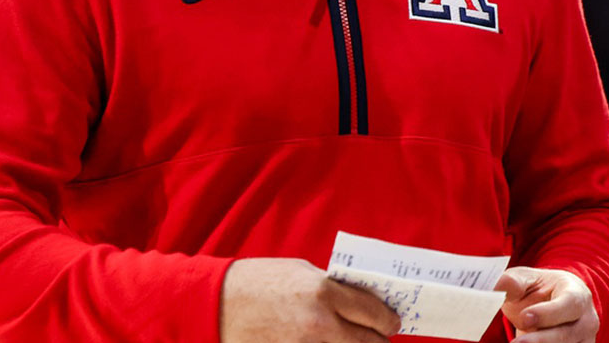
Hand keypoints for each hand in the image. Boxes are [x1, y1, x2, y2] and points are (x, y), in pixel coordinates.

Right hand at [220, 258, 401, 342]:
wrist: (217, 304)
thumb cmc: (259, 282)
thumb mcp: (302, 272)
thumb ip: (333, 287)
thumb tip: (362, 300)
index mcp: (324, 292)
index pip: (374, 313)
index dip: (388, 320)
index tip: (392, 322)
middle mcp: (319, 323)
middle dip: (378, 340)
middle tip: (379, 336)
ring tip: (355, 340)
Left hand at [493, 267, 597, 342]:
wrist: (551, 305)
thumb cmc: (539, 290)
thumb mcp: (525, 280)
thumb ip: (513, 283)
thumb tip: (498, 288)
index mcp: (576, 293)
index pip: (569, 303)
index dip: (548, 313)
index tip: (525, 317)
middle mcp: (586, 320)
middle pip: (567, 334)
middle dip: (540, 340)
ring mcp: (584, 341)